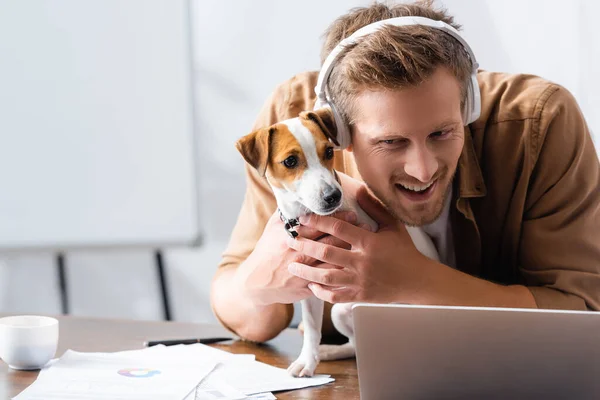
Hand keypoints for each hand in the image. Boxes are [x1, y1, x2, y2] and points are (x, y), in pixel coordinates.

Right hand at [234, 209, 359, 305]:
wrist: (256, 282)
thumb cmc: (266, 252)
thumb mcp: (272, 229)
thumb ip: (287, 214)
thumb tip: (299, 197)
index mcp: (290, 235)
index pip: (319, 224)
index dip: (337, 219)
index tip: (352, 214)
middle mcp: (298, 252)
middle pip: (329, 241)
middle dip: (350, 234)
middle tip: (366, 227)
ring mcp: (303, 271)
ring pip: (332, 261)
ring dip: (350, 253)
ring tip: (366, 246)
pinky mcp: (306, 286)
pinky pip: (328, 280)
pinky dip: (342, 274)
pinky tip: (356, 268)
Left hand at [286, 187, 432, 303]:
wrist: (417, 281)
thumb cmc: (404, 251)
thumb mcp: (392, 226)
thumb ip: (374, 208)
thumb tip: (358, 190)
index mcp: (369, 242)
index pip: (338, 228)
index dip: (318, 222)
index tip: (302, 218)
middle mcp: (363, 262)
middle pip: (327, 252)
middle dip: (304, 245)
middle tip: (289, 240)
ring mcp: (361, 281)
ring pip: (327, 277)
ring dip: (306, 271)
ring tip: (292, 265)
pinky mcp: (360, 296)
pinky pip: (336, 296)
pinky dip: (321, 291)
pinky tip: (310, 285)